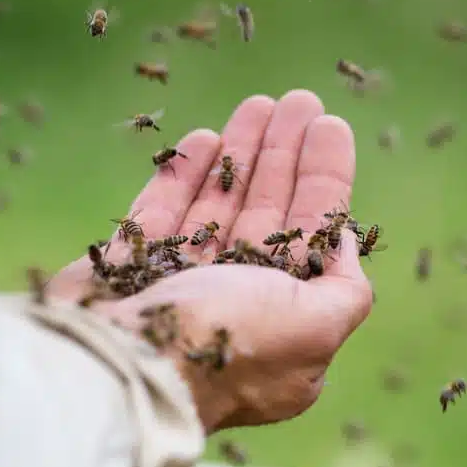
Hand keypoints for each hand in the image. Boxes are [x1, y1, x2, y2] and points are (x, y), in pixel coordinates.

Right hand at [49, 90, 372, 432]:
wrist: (121, 365)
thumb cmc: (227, 342)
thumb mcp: (315, 327)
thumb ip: (345, 289)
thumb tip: (344, 243)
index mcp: (282, 324)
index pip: (312, 238)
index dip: (324, 180)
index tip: (330, 127)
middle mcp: (233, 306)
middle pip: (266, 213)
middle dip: (284, 156)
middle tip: (297, 101)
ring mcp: (178, 286)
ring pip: (216, 205)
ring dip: (240, 154)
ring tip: (258, 103)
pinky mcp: (127, 268)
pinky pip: (162, 212)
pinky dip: (183, 177)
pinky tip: (205, 139)